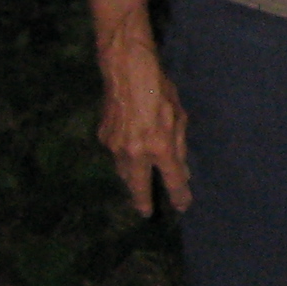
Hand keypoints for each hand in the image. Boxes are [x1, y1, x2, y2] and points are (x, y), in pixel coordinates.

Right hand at [97, 42, 190, 215]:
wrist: (126, 72)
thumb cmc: (160, 90)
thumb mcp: (179, 117)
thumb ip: (179, 146)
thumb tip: (182, 169)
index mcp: (160, 146)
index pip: (172, 179)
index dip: (179, 195)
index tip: (182, 206)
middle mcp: (135, 152)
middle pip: (139, 186)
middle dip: (142, 201)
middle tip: (146, 212)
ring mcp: (115, 147)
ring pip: (125, 172)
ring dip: (133, 181)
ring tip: (139, 189)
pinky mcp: (103, 138)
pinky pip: (116, 155)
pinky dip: (124, 159)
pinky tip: (130, 153)